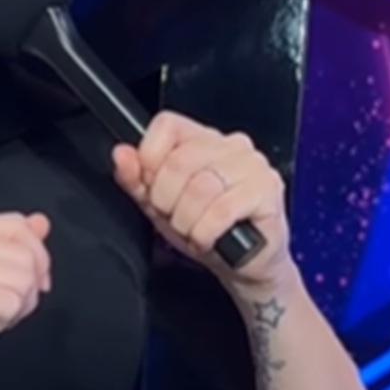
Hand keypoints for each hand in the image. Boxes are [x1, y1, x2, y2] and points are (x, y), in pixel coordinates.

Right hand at [0, 212, 51, 389]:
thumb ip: (8, 245)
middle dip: (25, 290)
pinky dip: (3, 322)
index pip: (15, 225)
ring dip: (14, 308)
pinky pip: (13, 303)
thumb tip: (40, 222)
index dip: (35, 256)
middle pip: (25, 255)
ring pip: (24, 279)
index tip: (30, 282)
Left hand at [111, 111, 291, 291]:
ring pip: (200, 188)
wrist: (245, 264)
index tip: (152, 187)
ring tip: (194, 230)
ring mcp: (253, 165)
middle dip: (167, 201)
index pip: (167, 125)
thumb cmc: (207, 230)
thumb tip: (121, 154)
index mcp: (202, 139)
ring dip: (187, 221)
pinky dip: (206, 232)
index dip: (150, 159)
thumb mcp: (160, 207)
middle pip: (179, 161)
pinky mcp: (268, 190)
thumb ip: (136, 180)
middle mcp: (231, 145)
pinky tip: (210, 238)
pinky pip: (221, 210)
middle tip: (176, 218)